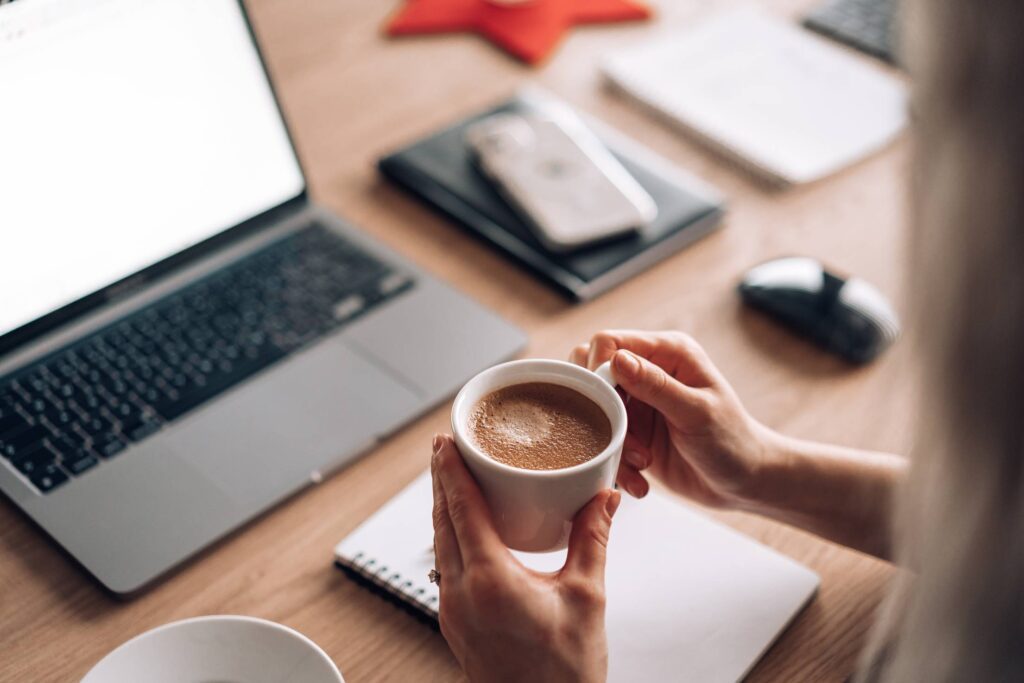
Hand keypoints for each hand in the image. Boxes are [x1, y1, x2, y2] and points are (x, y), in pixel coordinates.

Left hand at [431, 434, 620, 682]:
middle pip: (440, 520)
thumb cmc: (566, 674)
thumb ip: (593, 540)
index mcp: (490, 580)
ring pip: (438, 544)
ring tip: (452, 480)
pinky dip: (449, 536)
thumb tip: (604, 499)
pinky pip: (444, 566)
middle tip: (445, 447)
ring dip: (443, 508)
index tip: (446, 440)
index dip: (451, 469)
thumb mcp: (587, 597)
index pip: (462, 508)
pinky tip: (465, 530)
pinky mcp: (454, 624)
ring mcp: (452, 611)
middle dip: (441, 480)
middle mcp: (461, 593)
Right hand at [570, 330, 775, 508]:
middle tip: (622, 436)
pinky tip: (639, 479)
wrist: (742, 482)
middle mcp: (649, 371)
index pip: (609, 343)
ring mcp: (638, 401)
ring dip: (610, 441)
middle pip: (591, 371)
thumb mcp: (697, 413)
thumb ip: (657, 385)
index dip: (597, 369)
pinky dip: (616, 462)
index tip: (606, 405)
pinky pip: (602, 439)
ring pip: (593, 410)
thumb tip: (617, 360)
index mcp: (668, 352)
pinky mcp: (632, 430)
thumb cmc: (731, 441)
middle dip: (599, 410)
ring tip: (642, 462)